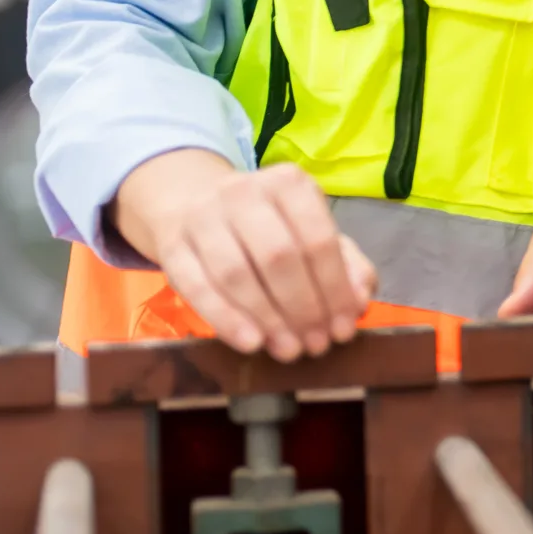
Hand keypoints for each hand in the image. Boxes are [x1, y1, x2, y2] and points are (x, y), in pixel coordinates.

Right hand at [111, 149, 376, 360]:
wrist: (192, 203)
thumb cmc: (268, 225)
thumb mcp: (311, 230)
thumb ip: (345, 263)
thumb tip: (360, 297)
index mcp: (289, 183)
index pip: (318, 239)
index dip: (334, 289)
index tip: (344, 327)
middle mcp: (244, 192)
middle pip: (279, 257)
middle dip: (303, 308)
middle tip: (316, 345)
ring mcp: (203, 217)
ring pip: (237, 274)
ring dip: (268, 319)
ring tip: (289, 350)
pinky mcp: (172, 246)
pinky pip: (197, 288)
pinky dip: (226, 319)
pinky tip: (251, 343)